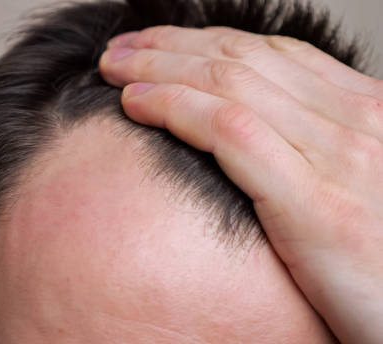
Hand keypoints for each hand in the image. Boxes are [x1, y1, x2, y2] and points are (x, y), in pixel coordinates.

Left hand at [99, 26, 382, 343]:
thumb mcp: (363, 190)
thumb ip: (318, 157)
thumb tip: (261, 143)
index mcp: (367, 115)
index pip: (274, 56)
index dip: (207, 43)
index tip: (161, 45)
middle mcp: (356, 121)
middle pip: (244, 59)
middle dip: (173, 45)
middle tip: (124, 46)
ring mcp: (338, 155)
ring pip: (228, 83)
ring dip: (160, 67)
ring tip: (114, 66)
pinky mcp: (315, 201)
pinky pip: (229, 131)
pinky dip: (174, 109)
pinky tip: (134, 103)